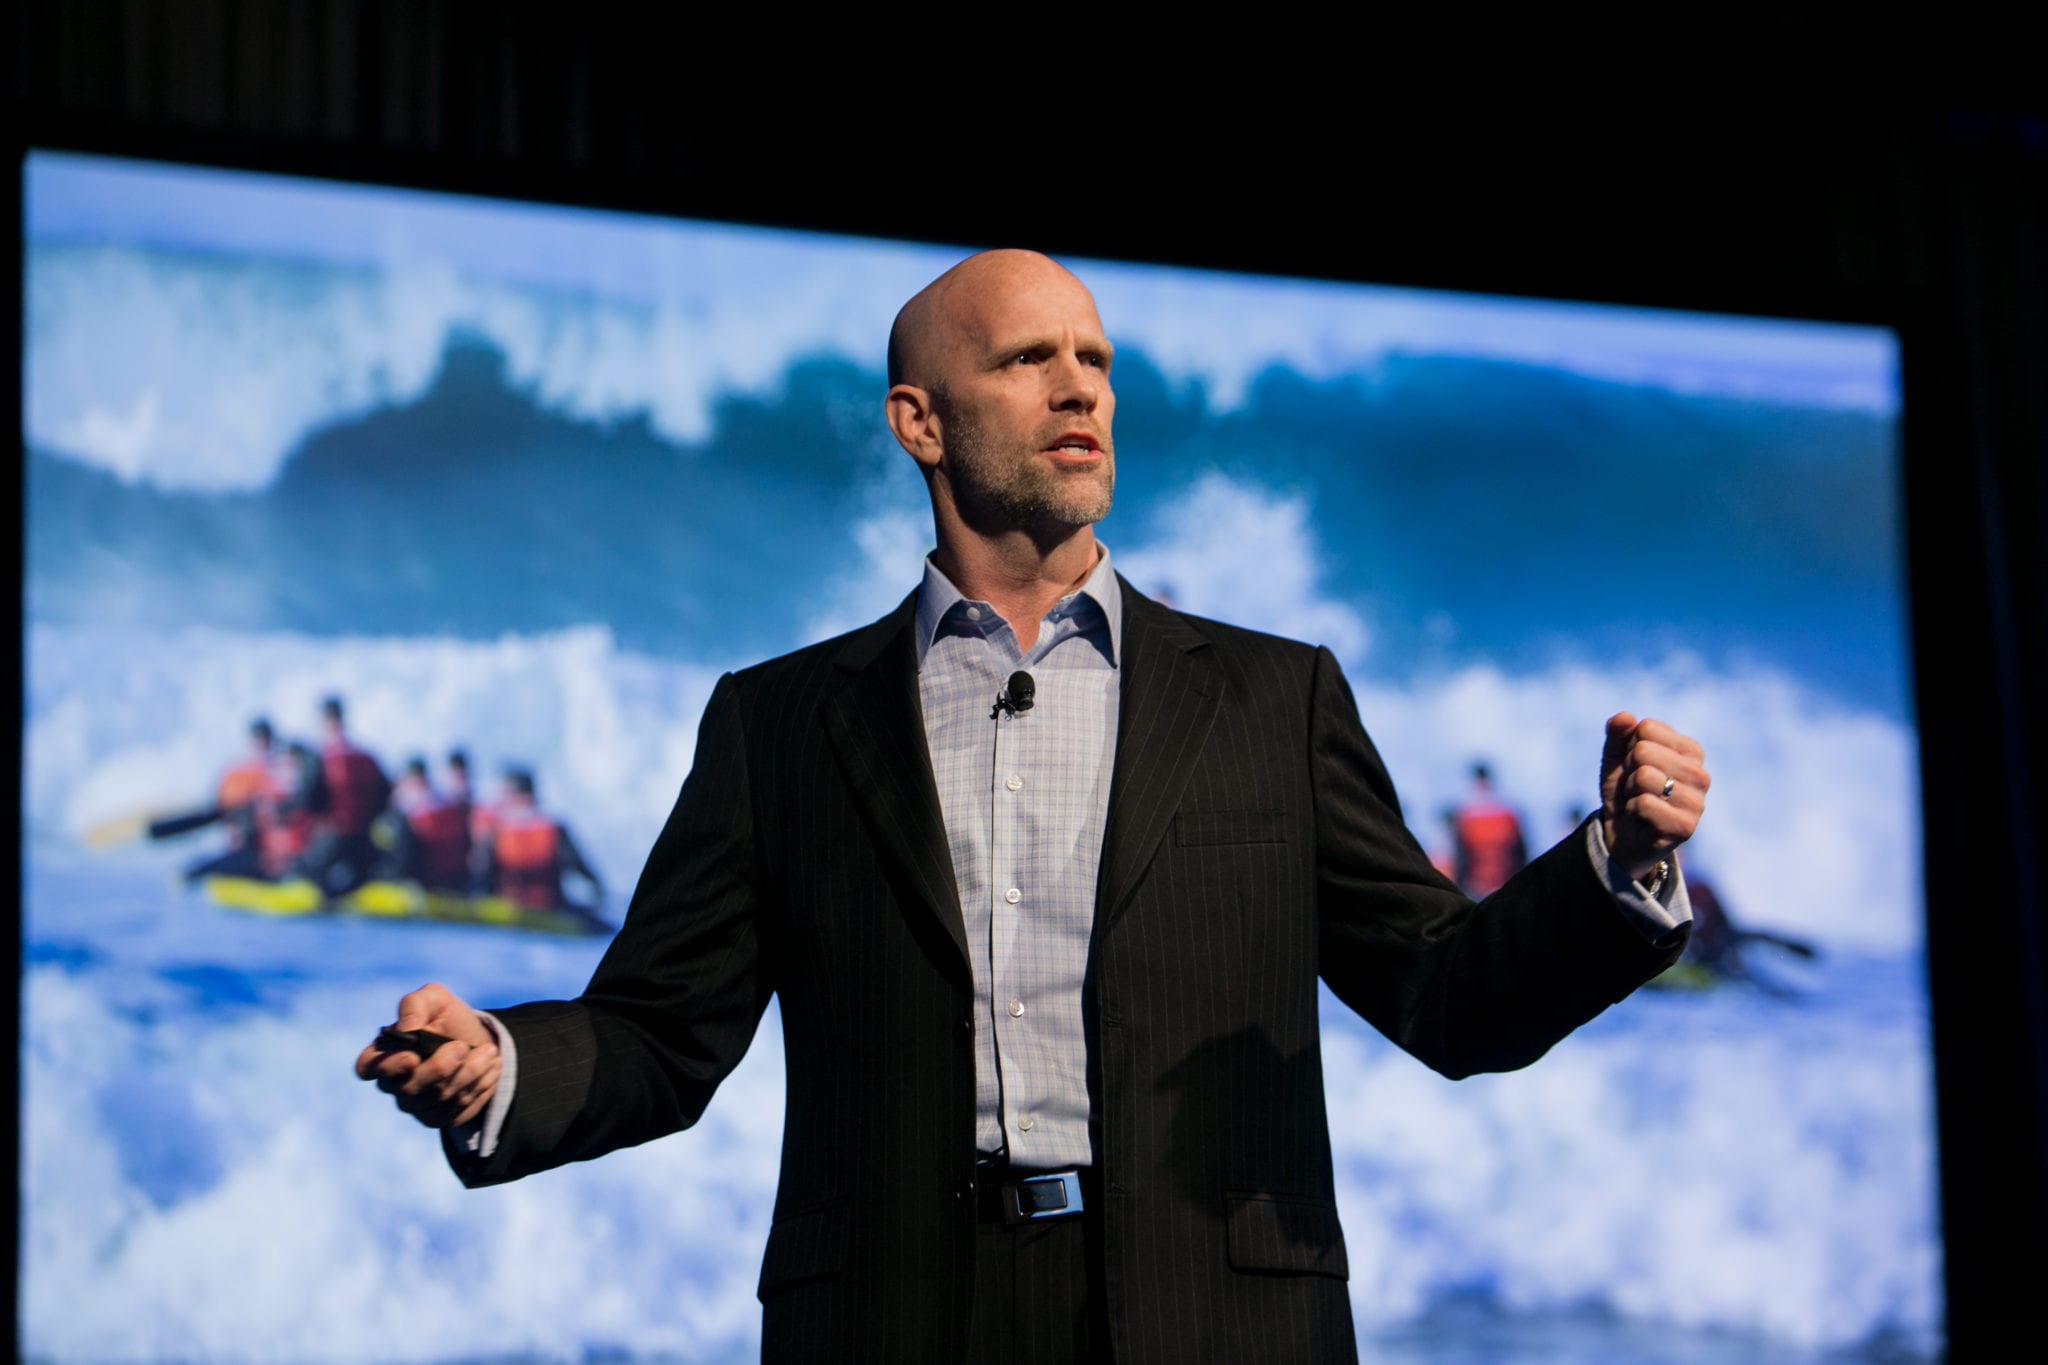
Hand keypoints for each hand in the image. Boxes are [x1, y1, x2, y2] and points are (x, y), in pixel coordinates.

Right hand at [353, 982, 500, 1128]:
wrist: (478, 1041)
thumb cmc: (448, 1018)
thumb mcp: (434, 999)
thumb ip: (415, 1005)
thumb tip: (408, 1029)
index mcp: (384, 1053)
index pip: (367, 1068)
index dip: (387, 1066)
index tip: (412, 1057)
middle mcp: (394, 1083)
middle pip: (410, 1089)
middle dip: (441, 1067)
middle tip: (463, 1047)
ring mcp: (415, 1104)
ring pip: (439, 1099)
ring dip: (469, 1074)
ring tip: (489, 1053)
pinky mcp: (437, 1117)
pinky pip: (457, 1111)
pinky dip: (479, 1088)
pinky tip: (490, 1069)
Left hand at [1599, 712, 1709, 882]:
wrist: (1621, 834)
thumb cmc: (1624, 790)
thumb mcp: (1615, 758)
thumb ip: (1618, 733)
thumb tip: (1625, 716)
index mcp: (1690, 750)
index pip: (1647, 728)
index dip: (1628, 748)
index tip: (1635, 767)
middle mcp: (1700, 774)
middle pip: (1643, 751)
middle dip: (1628, 771)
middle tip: (1636, 789)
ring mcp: (1697, 802)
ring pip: (1643, 776)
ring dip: (1630, 792)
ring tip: (1639, 803)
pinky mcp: (1686, 827)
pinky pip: (1642, 803)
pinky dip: (1632, 811)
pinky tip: (1642, 820)